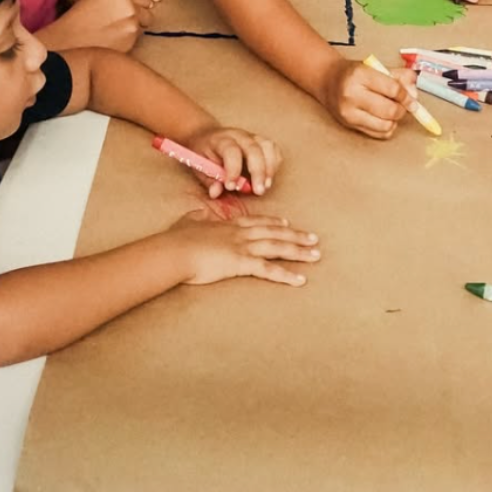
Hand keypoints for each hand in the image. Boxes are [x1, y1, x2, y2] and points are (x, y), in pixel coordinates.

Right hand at [52, 0, 152, 51]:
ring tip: (115, 30)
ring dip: (134, 27)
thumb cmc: (79, 18)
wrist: (69, 41)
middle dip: (139, 16)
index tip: (137, 8)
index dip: (140, 3)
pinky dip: (129, 39)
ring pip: (142, 26)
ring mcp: (131, 26)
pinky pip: (136, 39)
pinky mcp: (130, 42)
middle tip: (123, 21)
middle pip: (147, 12)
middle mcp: (130, 8)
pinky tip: (113, 39)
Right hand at [168, 210, 320, 286]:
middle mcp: (241, 233)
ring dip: (299, 252)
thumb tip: (197, 212)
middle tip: (314, 239)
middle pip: (275, 233)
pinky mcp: (242, 263)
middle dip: (296, 236)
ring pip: (278, 247)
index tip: (287, 223)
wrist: (175, 250)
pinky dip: (286, 275)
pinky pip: (269, 269)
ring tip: (316, 255)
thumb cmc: (177, 239)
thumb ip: (196, 216)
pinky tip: (300, 280)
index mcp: (230, 225)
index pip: (258, 222)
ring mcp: (243, 247)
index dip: (274, 223)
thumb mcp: (189, 221)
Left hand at [183, 125, 282, 197]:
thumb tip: (216, 193)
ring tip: (266, 186)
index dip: (233, 169)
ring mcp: (251, 136)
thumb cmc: (203, 153)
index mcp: (220, 140)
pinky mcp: (261, 140)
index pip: (231, 150)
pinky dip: (274, 163)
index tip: (231, 187)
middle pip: (253, 149)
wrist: (206, 134)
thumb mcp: (199, 166)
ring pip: (267, 146)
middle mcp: (238, 135)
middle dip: (258, 172)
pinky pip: (274, 149)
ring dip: (270, 167)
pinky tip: (268, 178)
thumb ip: (209, 180)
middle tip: (258, 191)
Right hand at [315, 56, 414, 140]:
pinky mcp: (349, 125)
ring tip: (393, 109)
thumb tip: (414, 94)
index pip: (393, 89)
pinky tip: (384, 117)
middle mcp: (352, 95)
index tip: (412, 98)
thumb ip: (399, 76)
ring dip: (395, 120)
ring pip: (385, 125)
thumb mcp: (376, 66)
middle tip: (405, 104)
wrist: (327, 80)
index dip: (407, 96)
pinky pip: (378, 133)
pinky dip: (387, 127)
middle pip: (390, 110)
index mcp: (360, 75)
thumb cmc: (354, 72)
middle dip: (403, 109)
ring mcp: (349, 113)